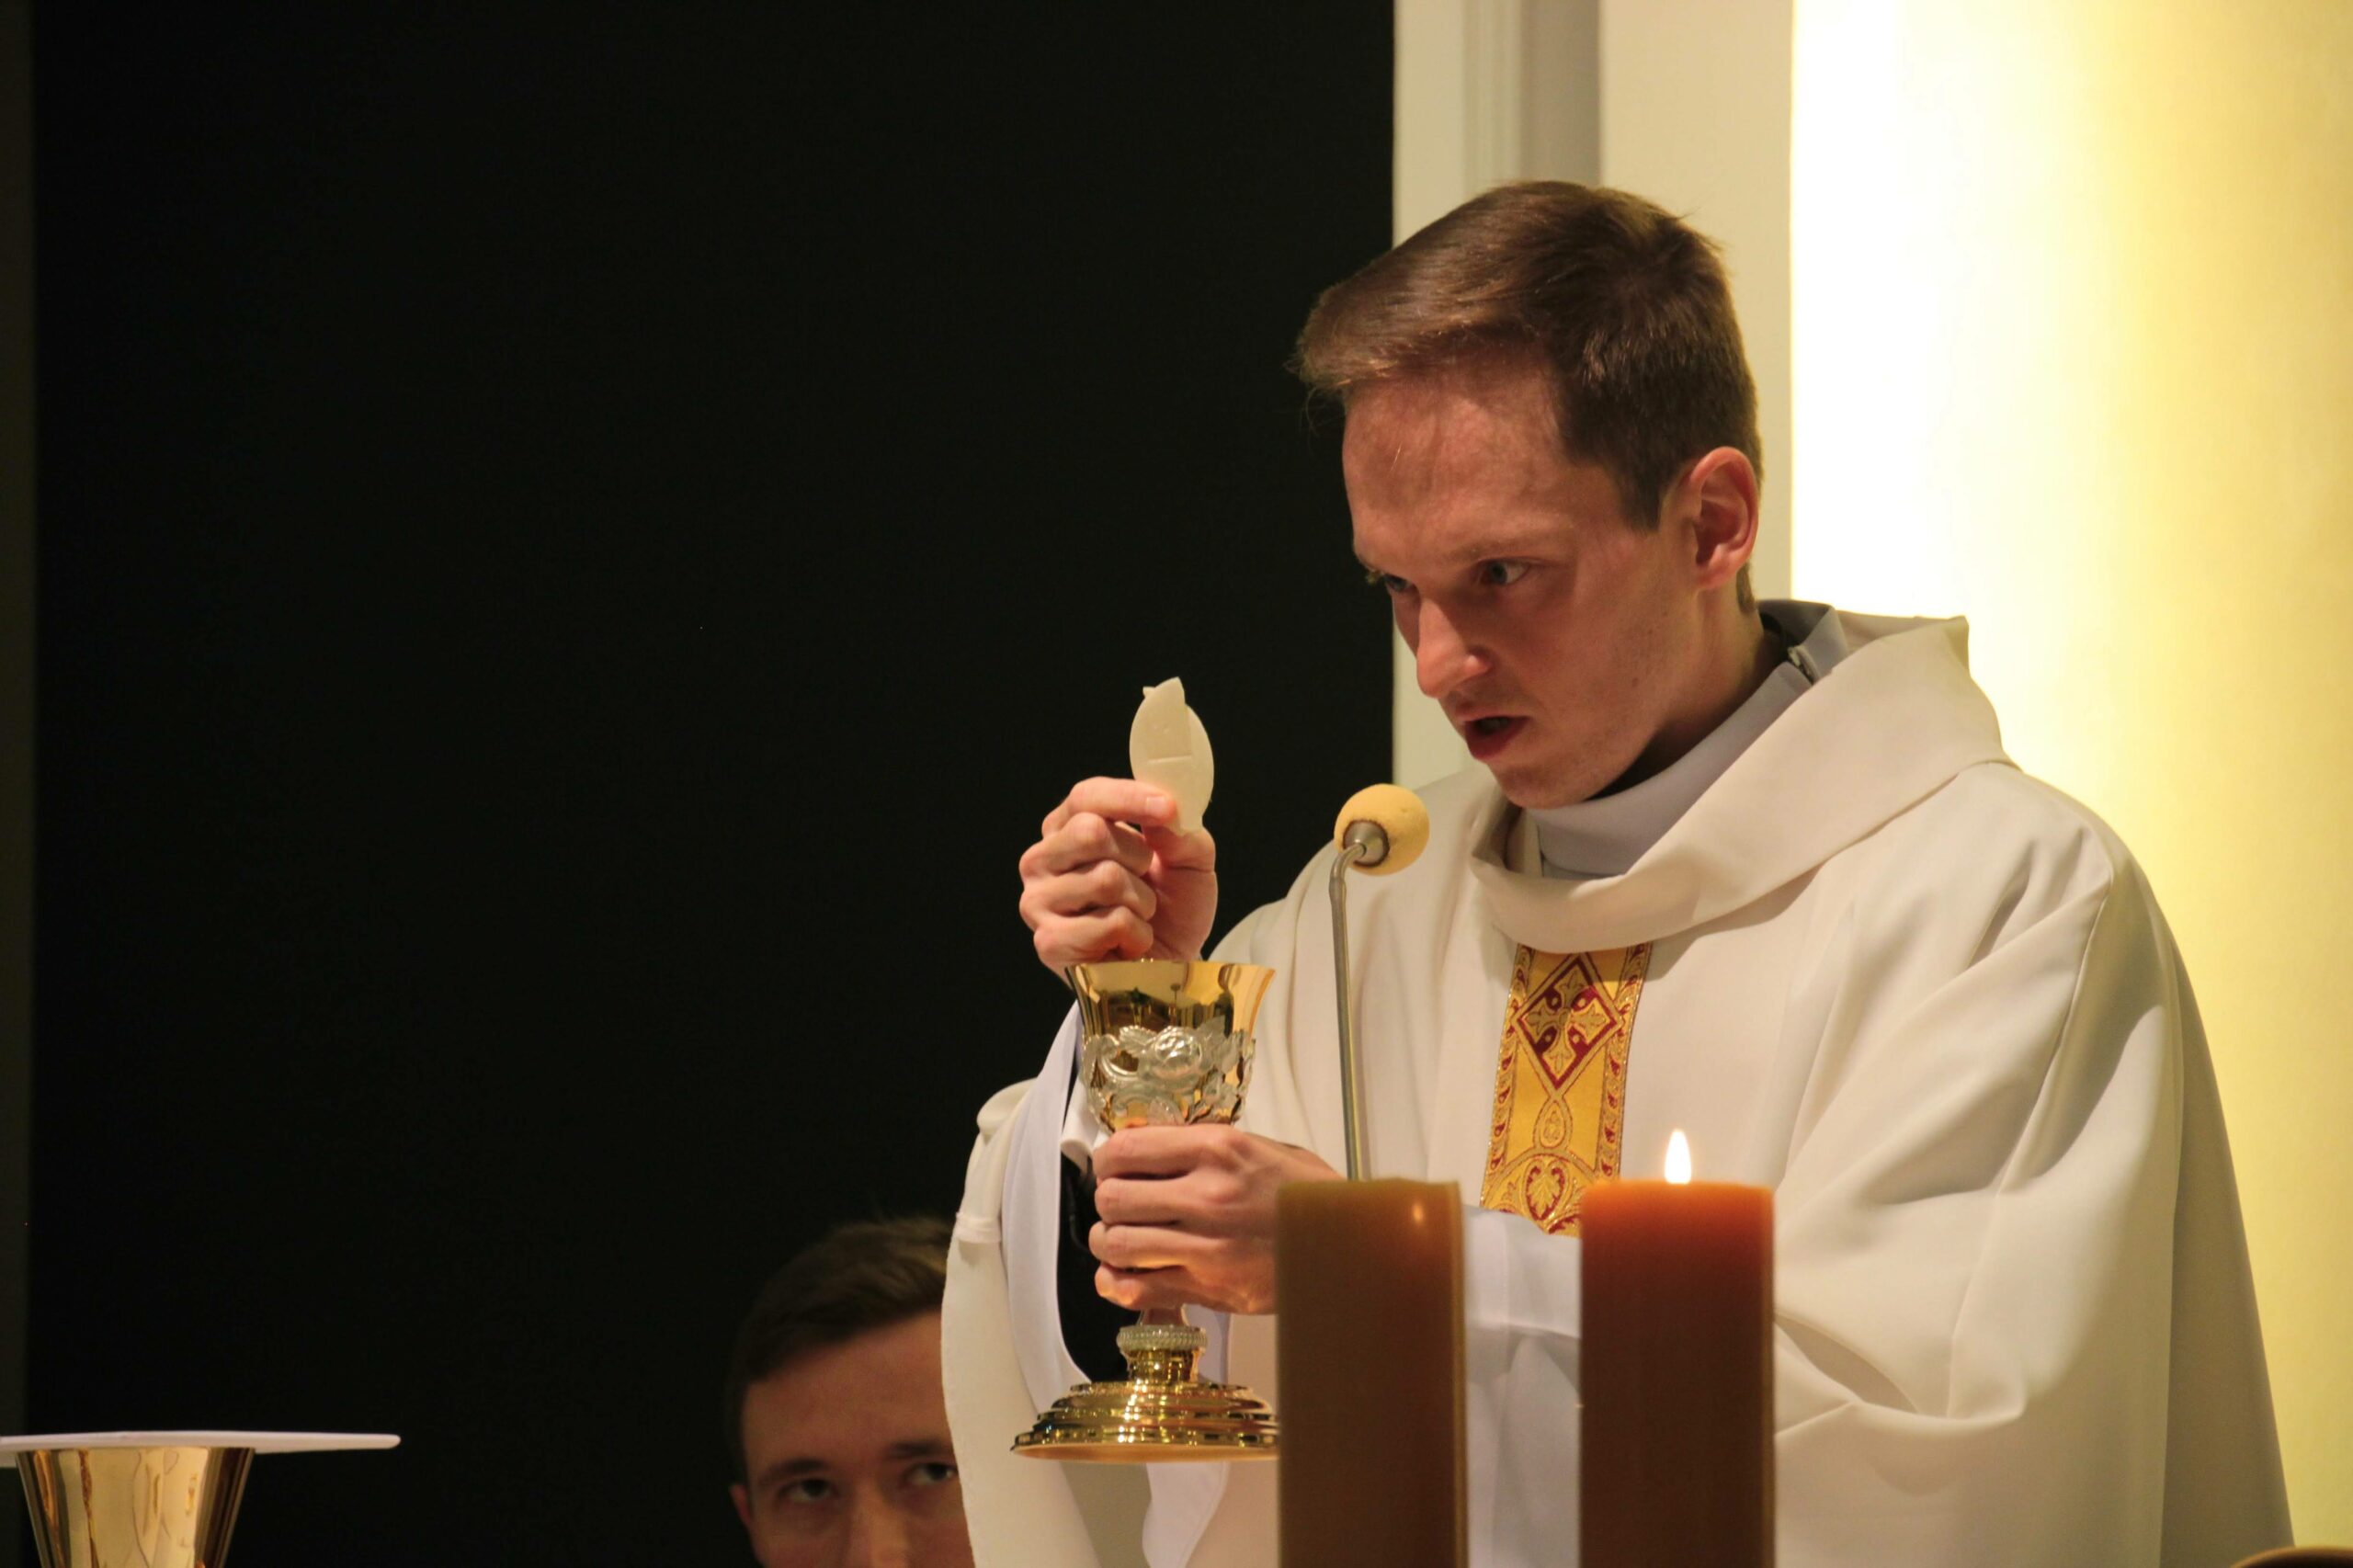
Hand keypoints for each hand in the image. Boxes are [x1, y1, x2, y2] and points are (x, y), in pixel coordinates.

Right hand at [1017, 778, 1216, 974]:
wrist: (1170, 965)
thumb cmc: (1171, 907)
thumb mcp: (1190, 861)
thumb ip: (1181, 832)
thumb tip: (1166, 815)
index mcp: (1067, 828)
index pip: (1086, 796)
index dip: (1128, 798)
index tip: (1168, 808)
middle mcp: (1042, 860)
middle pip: (1089, 832)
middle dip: (1137, 858)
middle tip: (1146, 881)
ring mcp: (1038, 902)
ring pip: (1105, 878)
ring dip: (1141, 901)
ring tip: (1136, 915)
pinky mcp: (1048, 942)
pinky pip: (1110, 923)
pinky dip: (1136, 934)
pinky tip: (1127, 944)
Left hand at [1087, 1125, 1342, 1315]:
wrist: (1350, 1244)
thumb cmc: (1308, 1195)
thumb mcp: (1259, 1147)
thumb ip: (1201, 1144)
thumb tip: (1146, 1144)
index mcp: (1218, 1150)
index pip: (1126, 1150)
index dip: (1108, 1159)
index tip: (1114, 1165)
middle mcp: (1206, 1196)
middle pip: (1113, 1198)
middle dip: (1106, 1200)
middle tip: (1118, 1202)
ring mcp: (1206, 1247)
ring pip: (1117, 1245)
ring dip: (1107, 1242)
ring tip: (1118, 1238)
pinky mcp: (1209, 1288)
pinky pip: (1137, 1290)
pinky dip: (1117, 1283)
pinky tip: (1123, 1273)